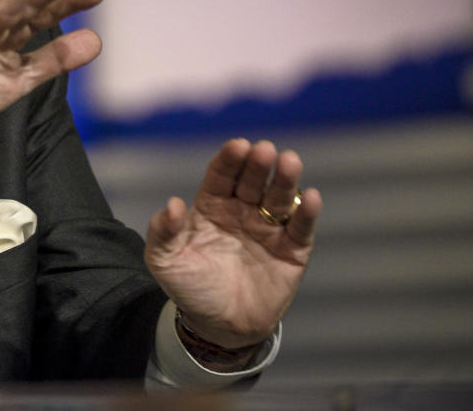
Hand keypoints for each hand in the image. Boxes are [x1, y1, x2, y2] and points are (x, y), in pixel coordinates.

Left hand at [144, 138, 321, 348]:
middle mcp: (242, 211)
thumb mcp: (165, 260)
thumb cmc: (190, 286)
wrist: (219, 326)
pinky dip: (307, 213)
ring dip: (285, 180)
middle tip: (264, 150)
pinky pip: (301, 229)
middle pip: (252, 181)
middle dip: (258, 165)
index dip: (229, 160)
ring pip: (278, 198)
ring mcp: (268, 229)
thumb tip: (172, 204)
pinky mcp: (292, 251)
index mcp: (212, 206)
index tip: (238, 145)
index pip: (221, 176)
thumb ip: (162, 231)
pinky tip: (310, 198)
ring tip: (290, 162)